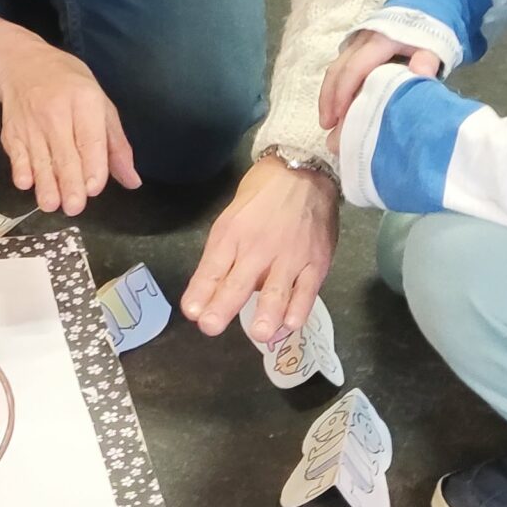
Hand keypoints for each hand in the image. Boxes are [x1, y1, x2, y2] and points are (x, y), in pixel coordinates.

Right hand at [0, 13, 139, 215]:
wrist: (23, 65)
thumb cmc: (69, 85)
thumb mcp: (101, 105)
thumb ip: (116, 146)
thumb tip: (133, 181)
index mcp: (85, 102)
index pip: (90, 139)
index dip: (92, 165)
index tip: (94, 188)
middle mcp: (56, 112)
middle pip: (64, 153)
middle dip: (69, 183)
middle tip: (75, 207)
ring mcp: (31, 123)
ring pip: (39, 158)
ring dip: (45, 184)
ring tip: (51, 205)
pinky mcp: (11, 131)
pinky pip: (16, 153)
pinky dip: (20, 169)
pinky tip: (25, 183)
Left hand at [181, 157, 339, 341]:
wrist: (304, 172)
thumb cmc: (261, 197)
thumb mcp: (231, 219)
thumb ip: (221, 257)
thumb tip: (207, 294)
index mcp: (232, 234)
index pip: (212, 268)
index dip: (201, 291)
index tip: (191, 312)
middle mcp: (258, 247)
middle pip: (238, 282)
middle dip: (222, 306)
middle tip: (210, 326)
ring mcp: (289, 256)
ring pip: (276, 291)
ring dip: (267, 315)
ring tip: (258, 334)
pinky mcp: (315, 262)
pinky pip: (307, 291)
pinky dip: (299, 309)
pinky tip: (290, 324)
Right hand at [317, 30, 442, 133]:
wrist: (423, 7)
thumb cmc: (426, 33)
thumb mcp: (433, 45)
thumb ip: (428, 59)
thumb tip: (421, 73)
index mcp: (379, 41)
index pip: (355, 68)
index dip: (344, 92)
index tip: (340, 116)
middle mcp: (361, 40)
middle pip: (338, 69)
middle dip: (329, 98)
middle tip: (326, 124)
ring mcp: (355, 42)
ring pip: (335, 68)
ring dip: (328, 94)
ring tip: (327, 119)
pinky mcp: (355, 46)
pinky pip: (340, 66)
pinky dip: (335, 87)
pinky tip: (336, 104)